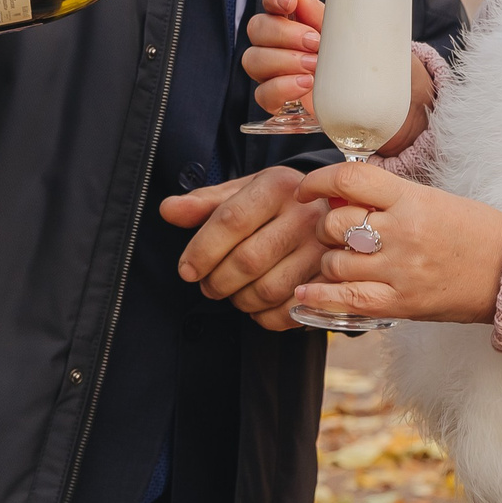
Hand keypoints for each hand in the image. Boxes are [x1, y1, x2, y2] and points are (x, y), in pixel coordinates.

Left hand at [156, 166, 328, 330]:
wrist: (328, 213)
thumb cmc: (275, 204)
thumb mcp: (241, 194)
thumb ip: (203, 203)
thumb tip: (168, 210)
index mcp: (280, 186)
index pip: (232, 220)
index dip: (202, 250)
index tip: (186, 270)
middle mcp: (307, 215)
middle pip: (248, 260)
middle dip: (217, 281)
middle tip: (208, 285)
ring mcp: (324, 250)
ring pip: (268, 290)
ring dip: (239, 300)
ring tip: (233, 292)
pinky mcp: (333, 280)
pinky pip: (289, 311)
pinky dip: (264, 317)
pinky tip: (257, 305)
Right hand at [241, 0, 436, 152]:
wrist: (376, 97)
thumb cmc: (361, 59)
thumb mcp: (350, 33)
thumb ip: (324, 13)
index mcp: (295, 19)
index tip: (290, 1)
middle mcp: (278, 43)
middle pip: (257, 28)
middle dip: (284, 33)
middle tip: (315, 42)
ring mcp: (274, 72)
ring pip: (253, 60)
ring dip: (283, 60)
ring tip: (315, 67)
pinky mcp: (279, 101)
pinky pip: (263, 94)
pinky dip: (281, 88)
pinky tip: (305, 85)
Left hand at [290, 162, 501, 325]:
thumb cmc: (477, 233)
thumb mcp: (436, 201)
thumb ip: (391, 200)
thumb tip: (341, 198)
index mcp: (413, 199)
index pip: (349, 179)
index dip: (318, 181)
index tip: (307, 188)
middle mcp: (403, 232)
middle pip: (334, 223)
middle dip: (326, 227)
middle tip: (336, 232)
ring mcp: (401, 269)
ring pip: (334, 263)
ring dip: (330, 261)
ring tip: (345, 262)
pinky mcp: (402, 303)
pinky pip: (347, 300)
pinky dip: (320, 297)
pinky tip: (305, 293)